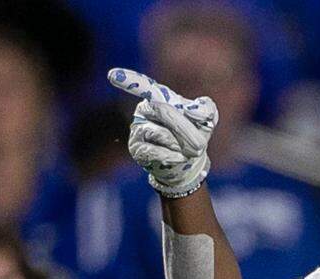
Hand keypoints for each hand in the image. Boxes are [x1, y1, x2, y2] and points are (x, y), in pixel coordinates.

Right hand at [108, 67, 217, 197]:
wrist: (187, 163)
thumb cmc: (195, 135)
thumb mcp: (207, 120)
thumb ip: (205, 108)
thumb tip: (194, 110)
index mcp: (159, 98)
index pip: (146, 86)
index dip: (129, 80)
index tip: (112, 75)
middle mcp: (144, 110)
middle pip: (162, 110)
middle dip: (184, 128)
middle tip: (200, 144)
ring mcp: (138, 129)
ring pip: (160, 133)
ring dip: (179, 144)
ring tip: (187, 151)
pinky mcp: (137, 149)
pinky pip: (154, 150)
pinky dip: (171, 156)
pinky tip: (179, 158)